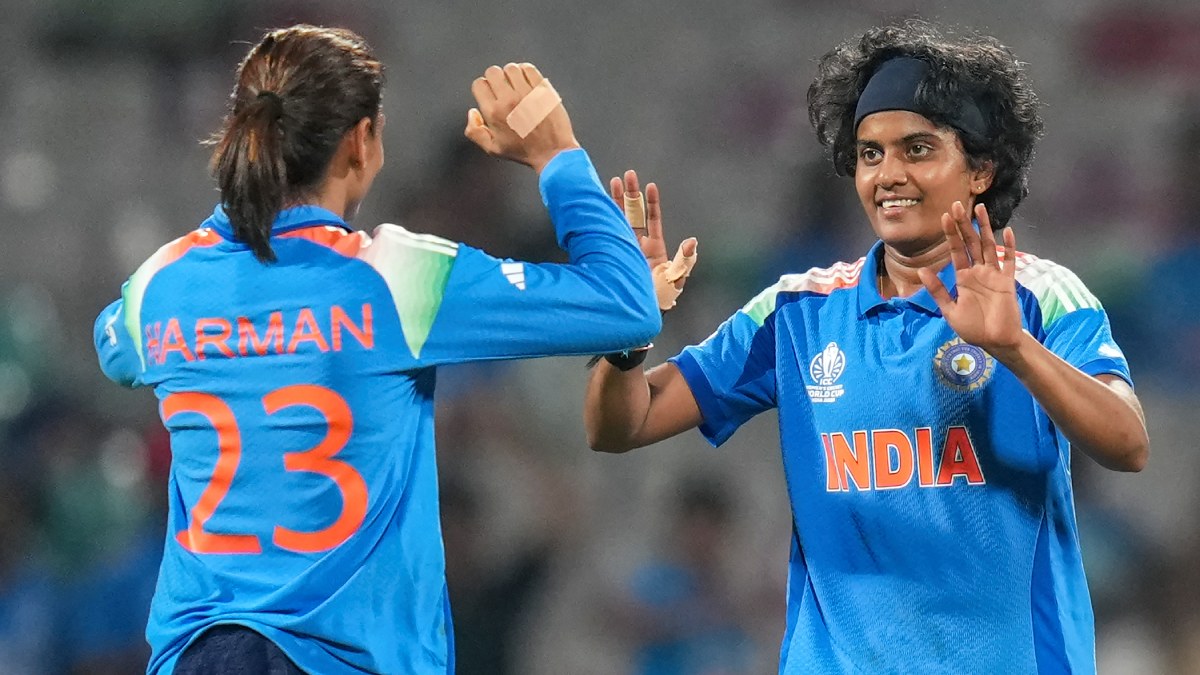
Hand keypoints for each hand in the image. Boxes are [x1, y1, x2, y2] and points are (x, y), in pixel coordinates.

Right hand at [464, 63, 579, 171]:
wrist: (552, 152)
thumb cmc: (524, 151)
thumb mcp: (493, 149)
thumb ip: (475, 132)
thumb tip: (473, 113)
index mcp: (494, 113)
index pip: (479, 84)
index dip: (483, 87)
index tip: (490, 93)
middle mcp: (508, 100)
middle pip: (493, 72)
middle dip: (495, 78)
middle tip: (502, 89)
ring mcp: (526, 93)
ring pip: (511, 68)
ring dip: (511, 74)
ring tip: (516, 86)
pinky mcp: (542, 89)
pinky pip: (529, 69)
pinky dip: (526, 71)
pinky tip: (527, 82)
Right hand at [609, 170, 697, 310]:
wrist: (637, 315)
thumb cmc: (659, 300)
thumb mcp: (675, 279)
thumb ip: (684, 261)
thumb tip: (692, 242)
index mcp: (654, 248)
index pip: (652, 220)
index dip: (651, 203)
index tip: (649, 186)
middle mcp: (637, 245)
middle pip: (633, 214)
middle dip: (630, 195)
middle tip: (627, 175)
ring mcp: (622, 249)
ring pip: (618, 220)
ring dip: (615, 202)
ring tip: (611, 182)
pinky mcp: (611, 255)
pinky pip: (605, 234)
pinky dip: (601, 220)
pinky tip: (596, 207)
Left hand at [918, 201, 1023, 356]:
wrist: (995, 342)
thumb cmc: (972, 328)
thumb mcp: (950, 310)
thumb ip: (938, 291)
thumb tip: (922, 271)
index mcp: (963, 278)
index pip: (956, 251)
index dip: (951, 234)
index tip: (944, 217)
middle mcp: (978, 272)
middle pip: (970, 243)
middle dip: (964, 224)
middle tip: (957, 204)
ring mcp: (994, 275)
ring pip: (988, 246)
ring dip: (984, 228)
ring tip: (980, 208)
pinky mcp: (1008, 282)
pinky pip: (1009, 261)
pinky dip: (1009, 247)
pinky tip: (1007, 231)